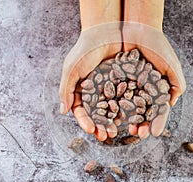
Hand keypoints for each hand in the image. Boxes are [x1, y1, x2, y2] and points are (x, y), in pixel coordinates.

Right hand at [59, 23, 121, 140]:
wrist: (104, 32)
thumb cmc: (84, 50)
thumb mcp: (72, 69)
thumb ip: (66, 89)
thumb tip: (62, 111)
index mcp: (82, 91)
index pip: (82, 111)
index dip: (85, 121)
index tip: (91, 130)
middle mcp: (96, 92)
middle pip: (98, 114)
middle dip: (100, 126)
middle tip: (105, 137)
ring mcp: (110, 88)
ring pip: (112, 109)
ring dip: (113, 121)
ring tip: (116, 131)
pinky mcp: (123, 83)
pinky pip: (125, 98)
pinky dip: (127, 108)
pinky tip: (130, 117)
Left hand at [123, 22, 185, 137]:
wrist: (139, 28)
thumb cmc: (158, 46)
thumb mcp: (171, 64)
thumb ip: (176, 84)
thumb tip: (172, 104)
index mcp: (157, 90)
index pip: (158, 110)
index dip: (157, 121)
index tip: (154, 132)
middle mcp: (143, 90)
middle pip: (142, 112)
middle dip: (141, 124)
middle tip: (138, 134)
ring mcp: (129, 86)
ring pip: (127, 107)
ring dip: (126, 120)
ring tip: (125, 129)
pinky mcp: (115, 80)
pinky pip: (113, 95)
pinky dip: (112, 105)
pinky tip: (110, 115)